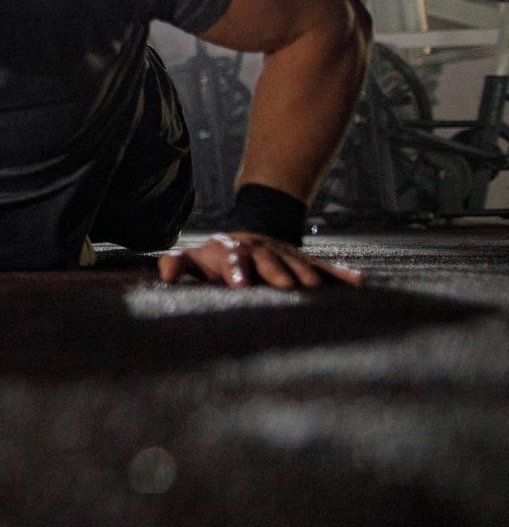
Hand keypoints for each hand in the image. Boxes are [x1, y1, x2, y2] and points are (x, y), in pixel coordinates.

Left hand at [157, 231, 363, 288]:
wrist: (250, 237)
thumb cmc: (215, 258)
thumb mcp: (195, 258)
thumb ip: (178, 264)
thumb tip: (164, 273)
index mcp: (229, 250)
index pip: (229, 257)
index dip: (234, 268)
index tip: (238, 284)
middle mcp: (259, 251)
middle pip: (267, 260)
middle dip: (275, 272)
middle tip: (284, 286)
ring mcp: (285, 256)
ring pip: (297, 264)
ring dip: (306, 275)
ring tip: (314, 288)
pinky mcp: (306, 263)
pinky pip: (326, 269)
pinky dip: (342, 275)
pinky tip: (361, 283)